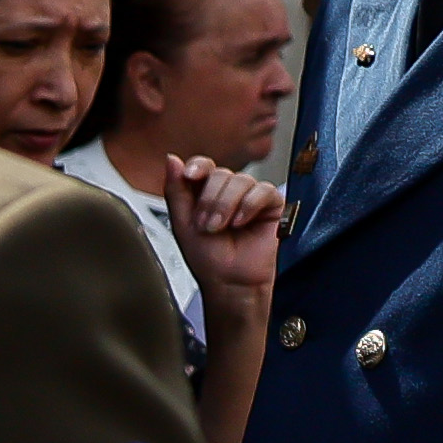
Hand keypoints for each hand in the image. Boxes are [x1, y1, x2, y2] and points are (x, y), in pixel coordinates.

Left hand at [162, 154, 285, 306]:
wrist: (229, 282)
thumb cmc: (208, 258)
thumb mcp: (182, 224)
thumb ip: (176, 191)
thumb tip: (171, 159)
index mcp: (205, 192)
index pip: (203, 166)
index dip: (198, 166)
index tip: (191, 176)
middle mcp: (228, 191)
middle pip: (221, 173)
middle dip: (210, 200)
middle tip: (206, 225)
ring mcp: (250, 196)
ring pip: (241, 180)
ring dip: (227, 205)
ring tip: (221, 228)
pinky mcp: (272, 205)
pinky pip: (264, 190)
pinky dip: (249, 205)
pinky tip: (241, 223)